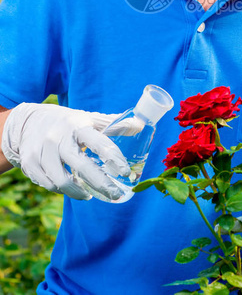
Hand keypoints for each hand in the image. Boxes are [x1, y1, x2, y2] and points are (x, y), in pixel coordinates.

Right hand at [1, 103, 130, 200]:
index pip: (98, 141)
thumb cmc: (68, 122)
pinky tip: (71, 189)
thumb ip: (114, 123)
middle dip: (100, 183)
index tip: (124, 171)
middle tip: (115, 194)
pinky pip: (49, 184)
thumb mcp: (89, 118)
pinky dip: (62, 190)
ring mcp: (42, 151)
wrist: (28, 121)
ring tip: (90, 195)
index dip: (113, 157)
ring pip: (62, 181)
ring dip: (78, 192)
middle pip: (81, 165)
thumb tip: (141, 125)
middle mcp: (58, 137)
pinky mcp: (29, 163)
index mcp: (78, 125)